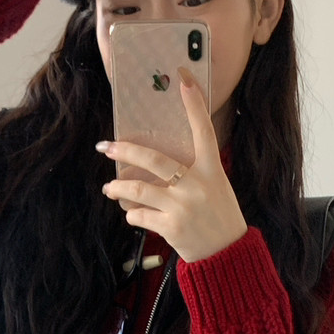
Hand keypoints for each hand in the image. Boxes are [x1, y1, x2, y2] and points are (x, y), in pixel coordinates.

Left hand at [98, 67, 248, 262]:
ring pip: (139, 190)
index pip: (203, 129)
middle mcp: (196, 184)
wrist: (228, 255)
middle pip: (153, 159)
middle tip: (105, 147)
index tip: (183, 78)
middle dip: (124, 151)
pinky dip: (133, 215)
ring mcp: (182, 206)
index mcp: (212, 169)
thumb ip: (194, 173)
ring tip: (109, 189)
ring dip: (119, 189)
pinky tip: (134, 215)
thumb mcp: (216, 188)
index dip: (194, 103)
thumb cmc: (220, 218)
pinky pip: (140, 216)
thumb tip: (158, 163)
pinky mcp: (171, 227)